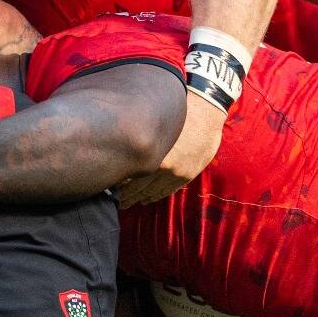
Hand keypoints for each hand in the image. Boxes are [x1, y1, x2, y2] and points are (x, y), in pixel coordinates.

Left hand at [117, 92, 223, 206]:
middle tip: (118, 200)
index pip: (132, 176)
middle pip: (140, 187)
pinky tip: (147, 199)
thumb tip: (125, 156)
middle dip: (128, 195)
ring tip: (129, 202)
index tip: (112, 187)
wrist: (205, 114)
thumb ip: (143, 144)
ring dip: (140, 198)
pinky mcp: (187, 175)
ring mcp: (177, 173)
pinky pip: (168, 191)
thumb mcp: (156, 128)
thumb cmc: (178, 114)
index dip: (121, 184)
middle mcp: (165, 167)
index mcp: (155, 155)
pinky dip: (156, 196)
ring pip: (153, 191)